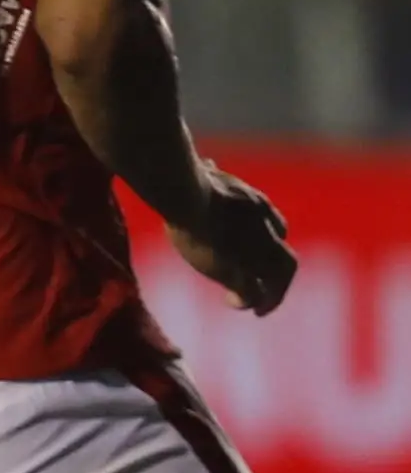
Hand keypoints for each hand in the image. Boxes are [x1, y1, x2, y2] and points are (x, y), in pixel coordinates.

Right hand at [169, 165, 296, 315]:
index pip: (278, 228)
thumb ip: (211, 173)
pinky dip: (248, 302)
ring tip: (259, 309)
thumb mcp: (206, 173)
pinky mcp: (239, 270)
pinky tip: (235, 304)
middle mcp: (265, 232)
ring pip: (277, 281)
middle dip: (280, 280)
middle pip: (286, 261)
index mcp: (257, 206)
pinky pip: (252, 293)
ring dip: (271, 297)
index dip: (271, 242)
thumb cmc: (186, 181)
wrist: (186, 195)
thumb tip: (209, 163)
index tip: (256, 254)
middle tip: (271, 294)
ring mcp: (255, 254)